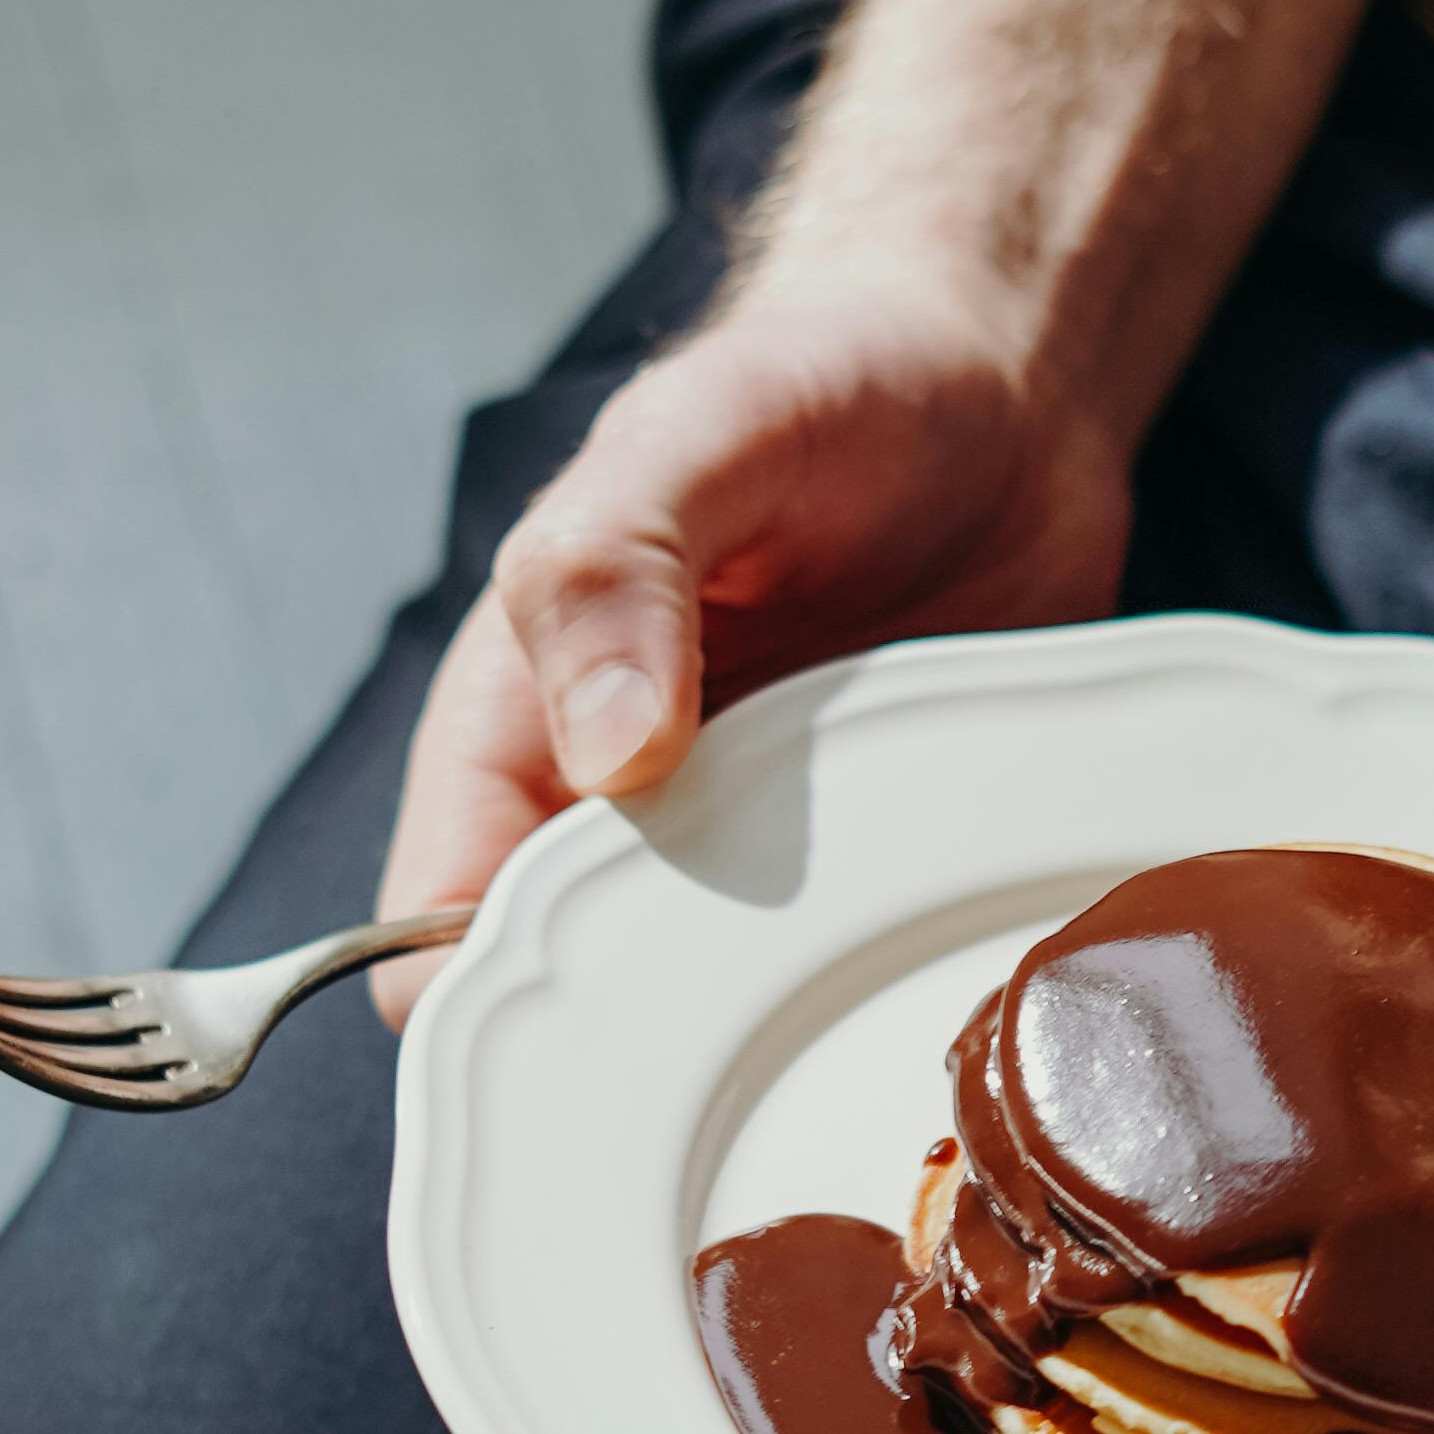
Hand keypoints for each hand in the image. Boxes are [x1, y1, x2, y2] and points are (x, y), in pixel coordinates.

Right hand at [370, 235, 1134, 1013]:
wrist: (997, 385)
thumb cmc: (820, 385)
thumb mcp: (701, 439)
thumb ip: (615, 566)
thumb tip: (605, 754)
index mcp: (524, 721)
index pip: (436, 931)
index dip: (482, 1005)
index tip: (586, 1038)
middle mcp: (620, 809)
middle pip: (576, 1004)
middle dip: (638, 1049)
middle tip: (747, 1045)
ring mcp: (748, 848)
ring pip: (711, 1015)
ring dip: (766, 1036)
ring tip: (846, 1024)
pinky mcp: (864, 868)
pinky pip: (844, 984)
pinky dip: (874, 1005)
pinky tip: (935, 999)